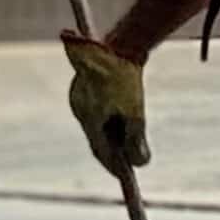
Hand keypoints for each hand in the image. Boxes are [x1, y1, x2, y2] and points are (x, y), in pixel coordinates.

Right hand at [61, 31, 149, 175]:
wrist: (119, 40)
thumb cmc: (126, 76)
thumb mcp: (135, 112)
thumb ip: (137, 140)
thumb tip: (139, 164)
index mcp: (87, 116)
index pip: (100, 150)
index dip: (114, 166)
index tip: (127, 179)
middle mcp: (79, 107)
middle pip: (97, 138)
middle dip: (113, 153)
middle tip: (128, 168)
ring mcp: (80, 95)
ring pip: (98, 125)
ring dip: (113, 137)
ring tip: (128, 148)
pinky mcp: (86, 85)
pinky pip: (98, 110)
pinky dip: (110, 121)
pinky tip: (122, 122)